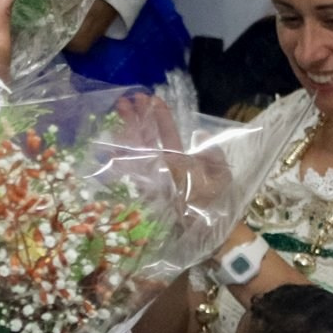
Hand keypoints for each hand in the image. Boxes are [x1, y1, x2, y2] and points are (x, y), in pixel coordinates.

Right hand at [112, 92, 235, 239]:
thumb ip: (213, 154)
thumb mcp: (221, 176)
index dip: (160, 116)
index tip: (151, 98)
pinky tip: (110, 150)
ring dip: (127, 131)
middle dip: (138, 117)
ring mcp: (152, 177)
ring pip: (136, 150)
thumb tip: (199, 133)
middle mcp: (163, 164)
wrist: (209, 233)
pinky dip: (119, 161)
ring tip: (117, 113)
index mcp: (181, 158)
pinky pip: (130, 173)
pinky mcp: (144, 190)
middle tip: (126, 99)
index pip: (168, 133)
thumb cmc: (216, 204)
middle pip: (148, 137)